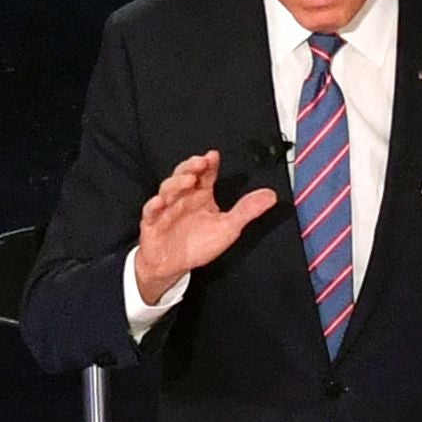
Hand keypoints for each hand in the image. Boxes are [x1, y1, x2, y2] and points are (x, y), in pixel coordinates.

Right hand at [134, 150, 276, 302]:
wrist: (172, 265)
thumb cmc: (197, 244)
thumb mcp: (228, 227)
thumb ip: (247, 210)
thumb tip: (270, 196)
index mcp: (201, 195)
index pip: (206, 174)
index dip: (209, 164)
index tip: (214, 156)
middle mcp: (184, 198)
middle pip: (184, 175)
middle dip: (191, 166)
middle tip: (201, 162)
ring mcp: (167, 208)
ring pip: (168, 189)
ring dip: (176, 183)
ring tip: (188, 180)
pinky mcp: (153, 222)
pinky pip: (151, 211)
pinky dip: (154, 205)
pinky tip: (161, 202)